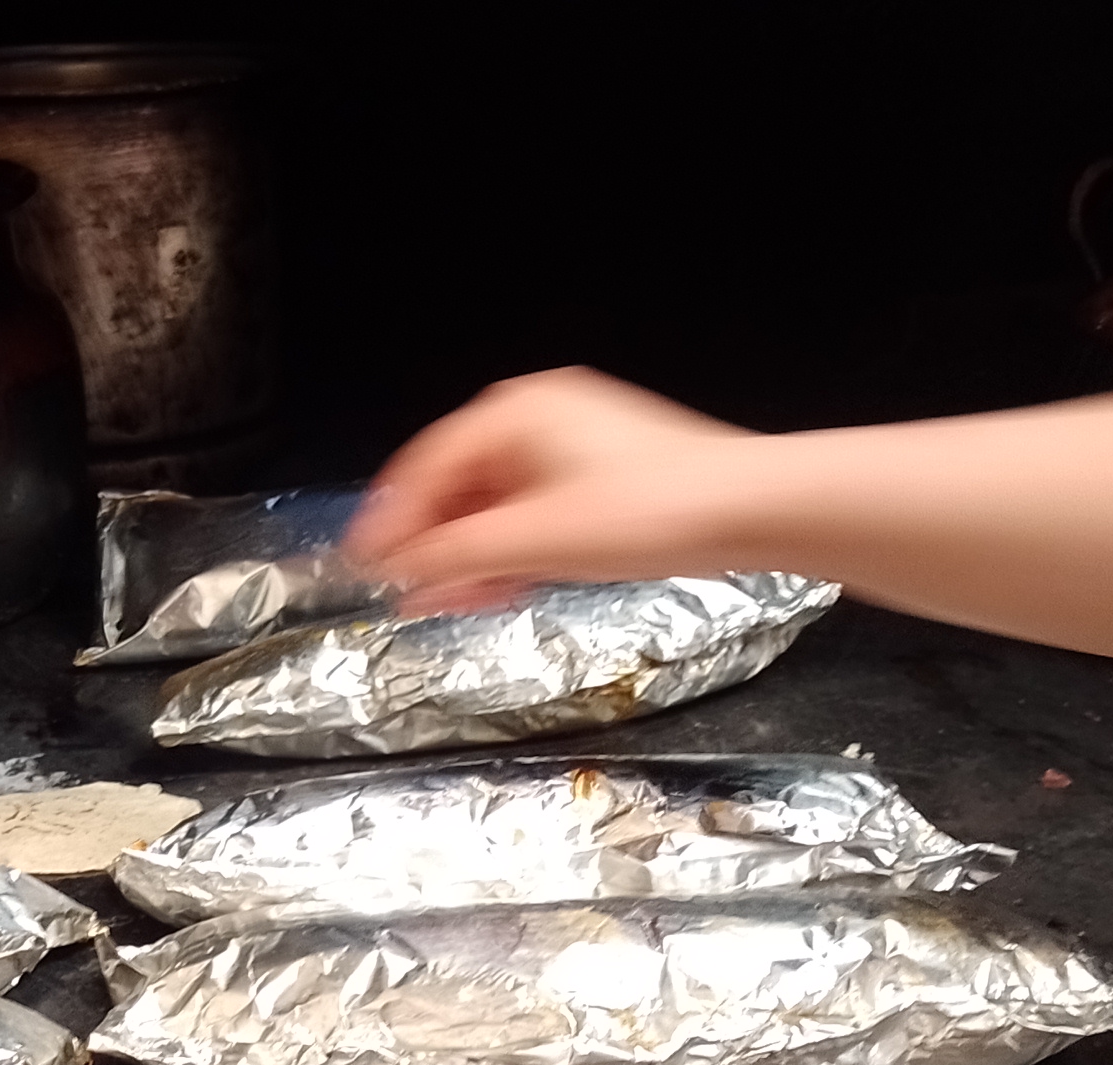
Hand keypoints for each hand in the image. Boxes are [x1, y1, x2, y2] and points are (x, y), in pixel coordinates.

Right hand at [343, 368, 761, 614]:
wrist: (750, 509)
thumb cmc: (654, 508)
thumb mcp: (536, 538)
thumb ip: (457, 556)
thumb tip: (400, 572)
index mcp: (515, 413)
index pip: (425, 467)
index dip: (389, 521)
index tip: (362, 565)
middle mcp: (539, 418)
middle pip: (458, 483)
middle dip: (431, 543)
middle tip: (403, 591)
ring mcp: (573, 445)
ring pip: (497, 502)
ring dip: (471, 553)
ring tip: (450, 601)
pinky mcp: (602, 477)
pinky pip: (534, 511)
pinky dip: (512, 548)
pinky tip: (501, 588)